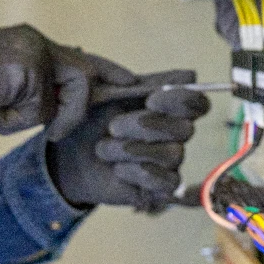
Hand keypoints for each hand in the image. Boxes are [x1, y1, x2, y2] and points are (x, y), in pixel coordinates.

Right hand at [0, 25, 136, 139]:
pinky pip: (45, 107)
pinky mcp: (32, 64)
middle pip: (84, 70)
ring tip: (14, 120)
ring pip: (69, 91)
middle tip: (74, 125)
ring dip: (51, 116)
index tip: (129, 80)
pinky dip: (22, 120)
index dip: (104, 69)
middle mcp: (34, 40)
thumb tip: (59, 117)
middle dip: (91, 100)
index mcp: (27, 43)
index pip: (76, 56)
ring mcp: (35, 49)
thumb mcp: (4, 99)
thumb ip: (36, 100)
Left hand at [47, 69, 211, 212]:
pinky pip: (168, 183)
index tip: (151, 100)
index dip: (181, 101)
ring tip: (103, 148)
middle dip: (147, 126)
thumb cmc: (88, 114)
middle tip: (113, 126)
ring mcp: (168, 162)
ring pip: (174, 155)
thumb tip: (180, 75)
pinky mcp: (159, 188)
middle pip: (186, 129)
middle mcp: (174, 133)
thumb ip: (135, 74)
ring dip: (133, 150)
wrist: (65, 151)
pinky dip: (141, 174)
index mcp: (167, 105)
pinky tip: (118, 169)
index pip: (197, 103)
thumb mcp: (101, 85)